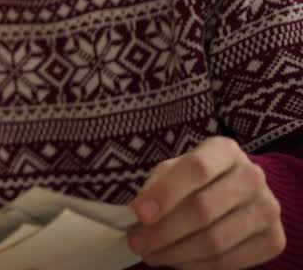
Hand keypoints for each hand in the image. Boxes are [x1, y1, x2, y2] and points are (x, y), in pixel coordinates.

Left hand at [127, 136, 284, 268]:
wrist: (235, 194)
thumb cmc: (194, 181)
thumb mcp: (172, 172)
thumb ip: (155, 187)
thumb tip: (136, 216)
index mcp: (225, 150)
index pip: (197, 169)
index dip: (166, 193)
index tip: (139, 214)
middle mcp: (252, 177)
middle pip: (203, 209)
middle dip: (163, 232)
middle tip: (137, 243)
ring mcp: (267, 209)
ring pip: (215, 241)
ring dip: (175, 253)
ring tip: (152, 254)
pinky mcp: (273, 240)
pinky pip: (229, 261)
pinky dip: (196, 266)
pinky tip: (177, 261)